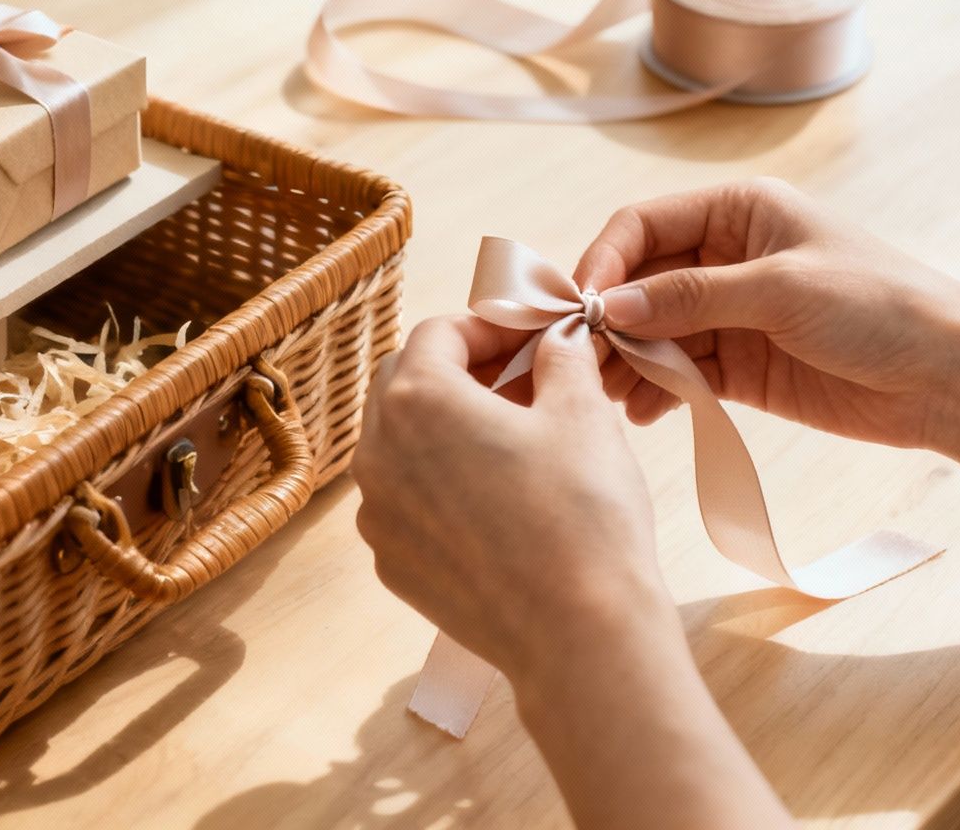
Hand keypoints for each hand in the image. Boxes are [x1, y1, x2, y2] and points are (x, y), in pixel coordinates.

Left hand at [352, 313, 672, 675]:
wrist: (579, 633)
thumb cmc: (582, 515)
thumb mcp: (582, 412)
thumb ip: (560, 357)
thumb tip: (556, 339)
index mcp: (417, 400)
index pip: (438, 333)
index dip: (488, 326)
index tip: (529, 338)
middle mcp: (376, 454)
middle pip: (405, 383)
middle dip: (460, 371)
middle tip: (520, 379)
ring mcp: (376, 514)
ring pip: (399, 445)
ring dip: (445, 428)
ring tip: (511, 438)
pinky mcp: (391, 563)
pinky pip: (404, 502)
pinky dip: (439, 485)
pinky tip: (495, 499)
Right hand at [575, 177, 959, 450]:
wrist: (949, 377)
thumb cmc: (880, 307)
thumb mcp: (781, 289)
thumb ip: (692, 297)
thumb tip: (612, 307)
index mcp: (739, 211)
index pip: (644, 225)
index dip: (606, 262)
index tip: (582, 309)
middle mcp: (727, 256)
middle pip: (640, 281)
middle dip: (608, 320)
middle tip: (580, 362)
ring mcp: (732, 313)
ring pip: (654, 331)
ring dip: (627, 360)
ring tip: (609, 395)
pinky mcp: (742, 366)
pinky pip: (680, 372)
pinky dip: (655, 390)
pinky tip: (642, 411)